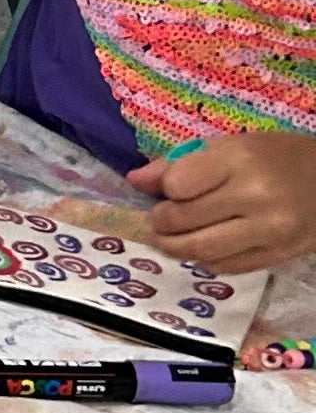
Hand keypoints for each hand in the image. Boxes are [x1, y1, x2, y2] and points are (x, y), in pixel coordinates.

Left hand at [132, 130, 315, 274]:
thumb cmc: (277, 157)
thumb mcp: (232, 146)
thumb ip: (181, 163)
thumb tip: (134, 181)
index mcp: (240, 159)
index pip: (178, 184)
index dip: (166, 190)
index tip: (169, 191)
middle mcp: (255, 196)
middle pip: (184, 221)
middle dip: (161, 223)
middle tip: (159, 220)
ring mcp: (269, 231)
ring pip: (201, 251)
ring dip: (174, 247)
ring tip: (169, 239)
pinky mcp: (278, 256)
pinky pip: (226, 267)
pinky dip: (205, 260)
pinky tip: (203, 248)